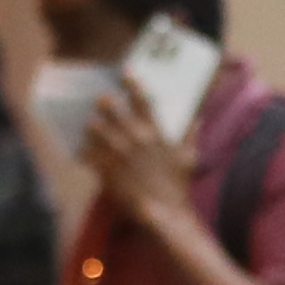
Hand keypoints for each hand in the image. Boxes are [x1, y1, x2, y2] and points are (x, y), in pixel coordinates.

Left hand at [86, 81, 194, 231]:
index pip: (141, 99)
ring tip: (92, 131)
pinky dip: (85, 152)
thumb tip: (198, 119)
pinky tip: (86, 153)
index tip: (124, 71)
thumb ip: (191, 135)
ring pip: (93, 128)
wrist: (164, 212)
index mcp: (155, 132)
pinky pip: (87, 153)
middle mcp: (134, 138)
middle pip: (109, 108)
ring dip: (92, 128)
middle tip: (102, 105)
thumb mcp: (188, 158)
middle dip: (104, 104)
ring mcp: (117, 153)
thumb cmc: (178, 185)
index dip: (132, 82)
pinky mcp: (105, 168)